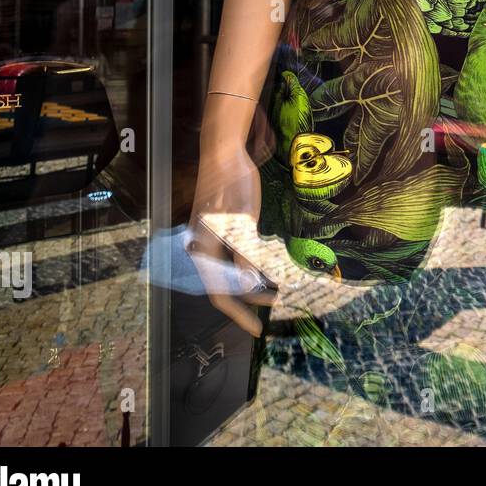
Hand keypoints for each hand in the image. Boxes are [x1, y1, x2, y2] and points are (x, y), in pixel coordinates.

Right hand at [187, 142, 275, 335]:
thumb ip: (245, 256)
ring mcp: (212, 240)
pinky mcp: (221, 230)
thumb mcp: (242, 223)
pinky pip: (235, 256)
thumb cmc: (232, 187)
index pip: (220, 293)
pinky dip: (253, 265)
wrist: (224, 155)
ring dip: (255, 282)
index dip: (238, 314)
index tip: (257, 330)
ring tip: (280, 289)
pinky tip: (270, 268)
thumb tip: (252, 286)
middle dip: (253, 298)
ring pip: (233, 271)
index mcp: (204, 251)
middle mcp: (204, 250)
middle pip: (228, 284)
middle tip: (281, 304)